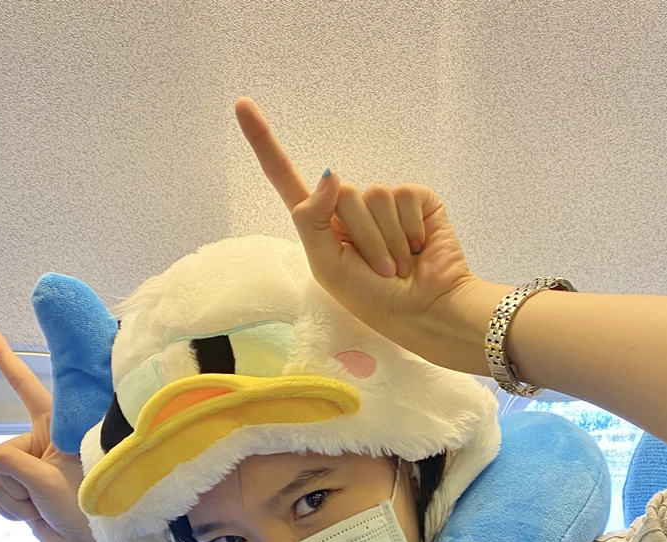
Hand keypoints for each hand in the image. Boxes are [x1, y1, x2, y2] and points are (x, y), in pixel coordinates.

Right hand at [0, 324, 110, 541]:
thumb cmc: (84, 509)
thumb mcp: (47, 482)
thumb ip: (9, 464)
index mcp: (61, 429)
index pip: (29, 388)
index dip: (6, 359)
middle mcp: (46, 441)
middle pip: (3, 449)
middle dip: (15, 479)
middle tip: (46, 497)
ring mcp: (32, 464)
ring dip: (15, 498)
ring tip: (45, 507)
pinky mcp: (23, 484)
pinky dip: (11, 509)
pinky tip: (34, 516)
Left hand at [235, 97, 485, 374]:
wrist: (425, 310)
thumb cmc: (374, 300)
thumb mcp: (328, 269)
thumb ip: (312, 221)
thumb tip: (330, 174)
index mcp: (321, 225)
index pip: (286, 178)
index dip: (264, 142)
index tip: (241, 105)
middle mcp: (350, 208)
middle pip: (342, 194)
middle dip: (362, 238)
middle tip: (379, 270)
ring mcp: (384, 201)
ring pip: (374, 196)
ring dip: (387, 241)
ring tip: (399, 265)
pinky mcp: (416, 199)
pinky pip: (404, 195)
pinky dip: (409, 229)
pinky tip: (418, 248)